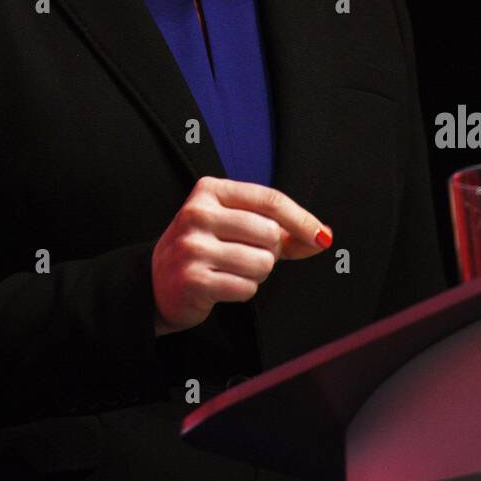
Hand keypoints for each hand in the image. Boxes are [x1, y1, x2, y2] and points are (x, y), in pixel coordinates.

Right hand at [152, 175, 332, 335]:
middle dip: (271, 252)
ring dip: (258, 274)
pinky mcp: (193, 280)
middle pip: (269, 233)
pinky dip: (244, 290)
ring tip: (235, 270)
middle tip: (250, 255)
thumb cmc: (205, 248)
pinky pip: (246, 287)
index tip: (322, 236)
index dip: (301, 219)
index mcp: (210, 191)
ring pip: (261, 263)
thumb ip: (280, 229)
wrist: (157, 282)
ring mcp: (193, 247)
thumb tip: (323, 236)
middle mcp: (198, 213)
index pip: (269, 200)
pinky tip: (225, 285)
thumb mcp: (236, 226)